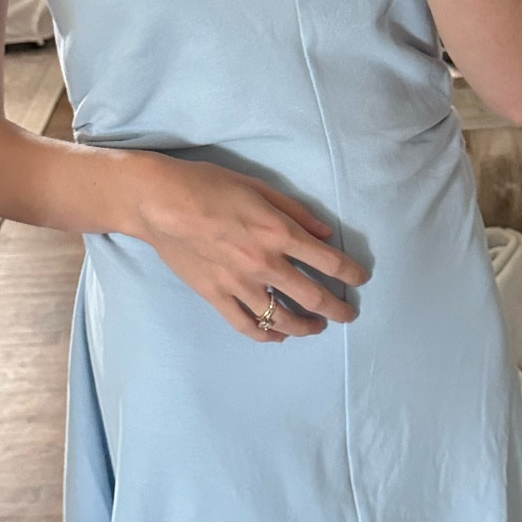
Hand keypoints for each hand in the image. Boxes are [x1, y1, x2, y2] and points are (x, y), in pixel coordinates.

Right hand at [131, 154, 367, 342]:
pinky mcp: (217, 296)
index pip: (328, 261)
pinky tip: (279, 336)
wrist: (160, 203)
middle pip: (313, 296)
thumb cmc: (209, 186)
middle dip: (338, 309)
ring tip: (317, 327)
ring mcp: (240, 285)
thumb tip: (325, 234)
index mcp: (278, 233)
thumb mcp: (259, 187)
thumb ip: (296, 212)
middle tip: (348, 314)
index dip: (351, 273)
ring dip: (307, 326)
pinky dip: (268, 335)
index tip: (361, 279)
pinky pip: (248, 325)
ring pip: (283, 318)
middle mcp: (264, 264)